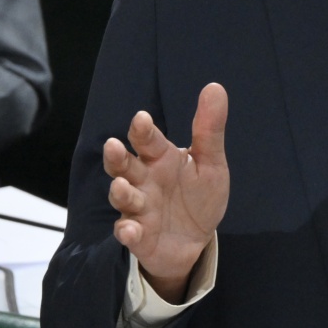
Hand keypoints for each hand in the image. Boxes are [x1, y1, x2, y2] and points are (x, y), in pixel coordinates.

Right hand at [104, 82, 229, 303]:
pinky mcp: (140, 237)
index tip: (142, 118)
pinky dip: (128, 232)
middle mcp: (144, 181)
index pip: (149, 141)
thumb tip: (215, 87)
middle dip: (117, 157)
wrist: (196, 240)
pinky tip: (130, 229)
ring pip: (123, 198)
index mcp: (161, 159)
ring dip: (120, 192)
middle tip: (113, 146)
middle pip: (125, 166)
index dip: (143, 130)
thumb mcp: (210, 162)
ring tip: (120, 186)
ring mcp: (140, 210)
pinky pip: (130, 234)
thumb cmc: (198, 197)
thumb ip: (209, 129)